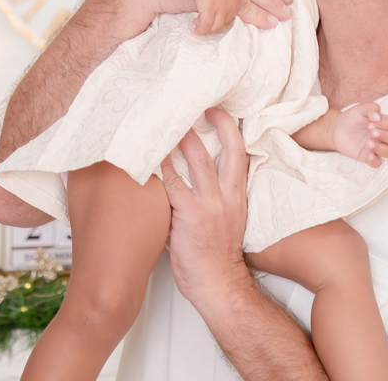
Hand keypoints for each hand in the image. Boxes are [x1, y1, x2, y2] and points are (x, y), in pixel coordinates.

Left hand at [160, 108, 250, 309]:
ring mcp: (209, 205)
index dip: (230, 129)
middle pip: (223, 149)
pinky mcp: (189, 216)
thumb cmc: (215, 253)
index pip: (239, 153)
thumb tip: (191, 170)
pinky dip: (159, 168)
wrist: (217, 284)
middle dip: (211, 123)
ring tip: (167, 121)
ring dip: (181, 139)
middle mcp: (227, 195)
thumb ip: (212, 192)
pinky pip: (172, 185)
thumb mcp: (226, 217)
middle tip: (193, 103)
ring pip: (197, 161)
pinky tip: (148, 156)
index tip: (218, 110)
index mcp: (237, 194)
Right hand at [188, 0, 241, 34]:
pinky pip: (206, 26)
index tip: (211, 17)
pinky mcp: (210, 10)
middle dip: (212, 24)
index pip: (231, 16)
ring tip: (197, 25)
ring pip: (215, 26)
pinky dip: (201, 30)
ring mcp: (222, 8)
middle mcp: (232, 5)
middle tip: (201, 21)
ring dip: (206, 28)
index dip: (219, 18)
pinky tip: (196, 30)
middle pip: (223, 22)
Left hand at [330, 102, 387, 167]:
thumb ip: (370, 108)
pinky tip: (368, 156)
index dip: (384, 125)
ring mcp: (377, 147)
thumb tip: (378, 116)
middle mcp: (382, 135)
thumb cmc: (351, 118)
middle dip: (385, 136)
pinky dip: (375, 161)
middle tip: (371, 133)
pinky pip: (378, 163)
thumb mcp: (360, 109)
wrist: (337, 129)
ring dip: (381, 148)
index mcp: (382, 123)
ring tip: (368, 144)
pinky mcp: (368, 156)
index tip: (371, 124)